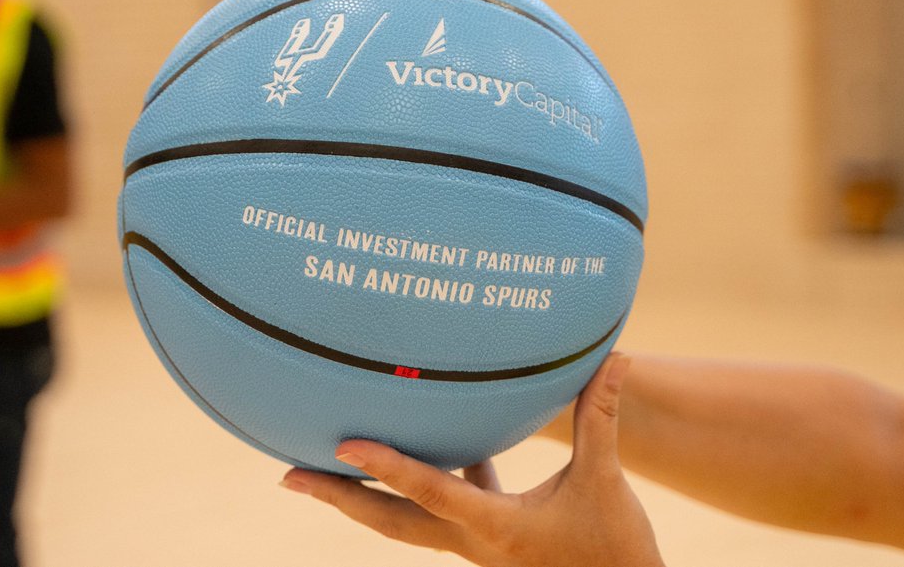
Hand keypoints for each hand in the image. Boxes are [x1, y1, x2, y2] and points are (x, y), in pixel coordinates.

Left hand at [281, 353, 665, 566]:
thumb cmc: (615, 544)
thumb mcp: (604, 478)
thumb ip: (600, 416)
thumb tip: (614, 359)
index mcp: (494, 526)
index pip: (430, 492)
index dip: (386, 468)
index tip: (342, 446)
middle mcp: (472, 540)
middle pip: (390, 522)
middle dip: (338, 500)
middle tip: (288, 476)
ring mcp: (474, 545)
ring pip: (406, 519)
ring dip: (366, 495)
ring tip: (329, 466)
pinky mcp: (487, 540)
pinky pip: (443, 506)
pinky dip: (423, 481)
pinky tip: (427, 446)